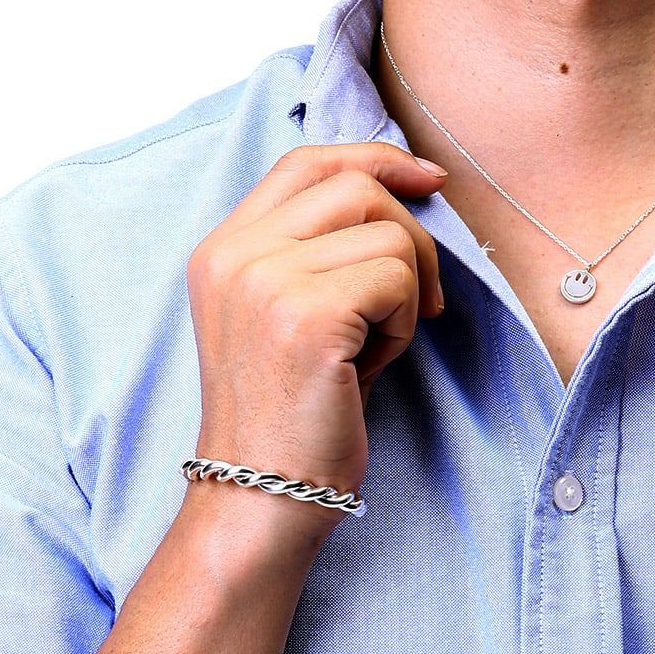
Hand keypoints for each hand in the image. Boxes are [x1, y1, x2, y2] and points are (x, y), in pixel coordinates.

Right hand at [185, 143, 446, 533]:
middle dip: (413, 237)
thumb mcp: (292, 316)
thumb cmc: (294, 414)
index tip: (430, 179)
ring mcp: (264, 280)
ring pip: (388, 232)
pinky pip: (398, 279)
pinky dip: (406, 323)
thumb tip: (408, 192)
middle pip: (358, 186)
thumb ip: (323, 251)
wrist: (261, 496)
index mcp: (224, 248)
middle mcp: (235, 253)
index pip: (308, 161)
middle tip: (423, 302)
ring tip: (377, 345)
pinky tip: (374, 364)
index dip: (377, 158)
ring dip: (408, 291)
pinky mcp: (305, 315)